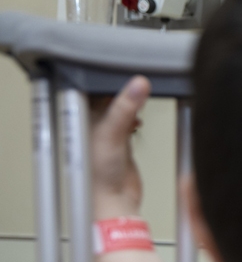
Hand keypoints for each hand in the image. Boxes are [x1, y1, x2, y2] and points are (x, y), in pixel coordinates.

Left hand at [90, 76, 149, 219]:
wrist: (114, 200)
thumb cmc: (99, 174)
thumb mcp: (112, 133)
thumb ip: (125, 107)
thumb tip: (139, 83)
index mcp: (81, 117)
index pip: (88, 86)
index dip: (101, 73)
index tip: (118, 61)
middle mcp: (91, 122)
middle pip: (104, 94)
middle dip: (119, 85)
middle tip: (134, 71)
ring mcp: (106, 132)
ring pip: (117, 106)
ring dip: (129, 100)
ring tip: (140, 90)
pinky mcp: (121, 141)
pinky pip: (128, 121)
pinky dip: (135, 116)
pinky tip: (140, 117)